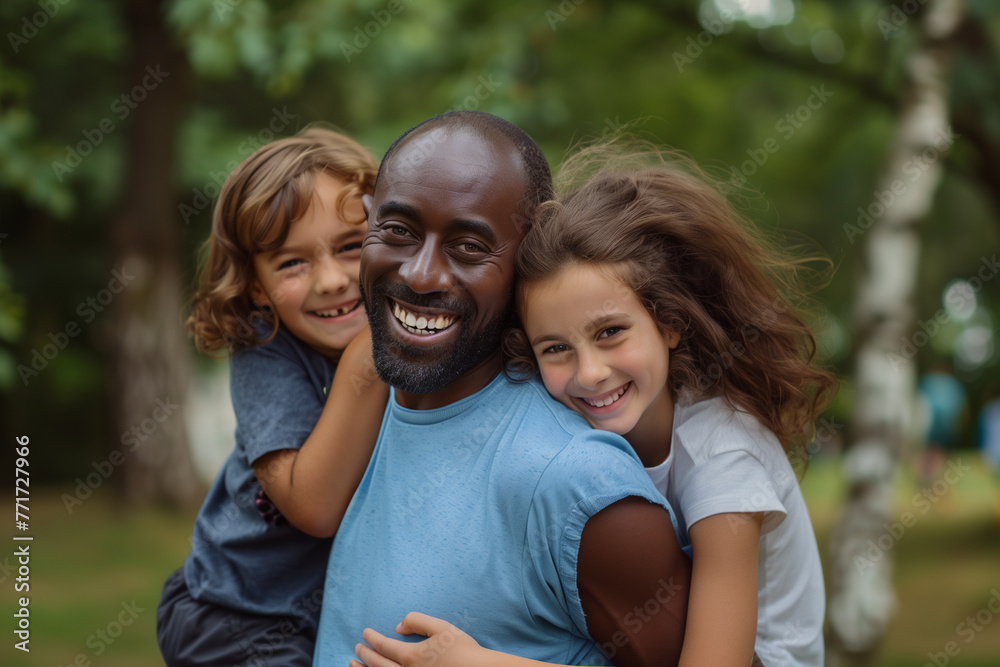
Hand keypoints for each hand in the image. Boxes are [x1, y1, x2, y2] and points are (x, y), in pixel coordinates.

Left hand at [351, 612, 482, 666]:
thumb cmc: (463, 650)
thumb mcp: (441, 627)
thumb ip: (417, 621)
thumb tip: (397, 627)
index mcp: (412, 656)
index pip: (384, 646)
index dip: (372, 639)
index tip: (365, 633)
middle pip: (378, 665)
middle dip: (365, 656)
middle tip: (356, 649)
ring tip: (353, 665)